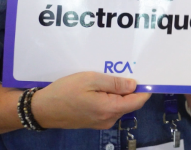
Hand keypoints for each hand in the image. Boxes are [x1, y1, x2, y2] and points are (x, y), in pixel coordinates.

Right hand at [31, 72, 149, 129]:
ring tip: (111, 75)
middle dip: (131, 87)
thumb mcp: (90, 80)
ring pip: (119, 105)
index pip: (138, 100)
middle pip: (129, 102)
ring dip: (118, 92)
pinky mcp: (94, 121)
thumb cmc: (65, 92)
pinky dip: (109, 97)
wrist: (43, 109)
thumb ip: (114, 83)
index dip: (145, 88)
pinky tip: (101, 86)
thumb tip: (134, 85)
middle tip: (127, 69)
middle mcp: (109, 119)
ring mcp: (101, 122)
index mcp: (110, 109)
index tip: (148, 74)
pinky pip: (109, 108)